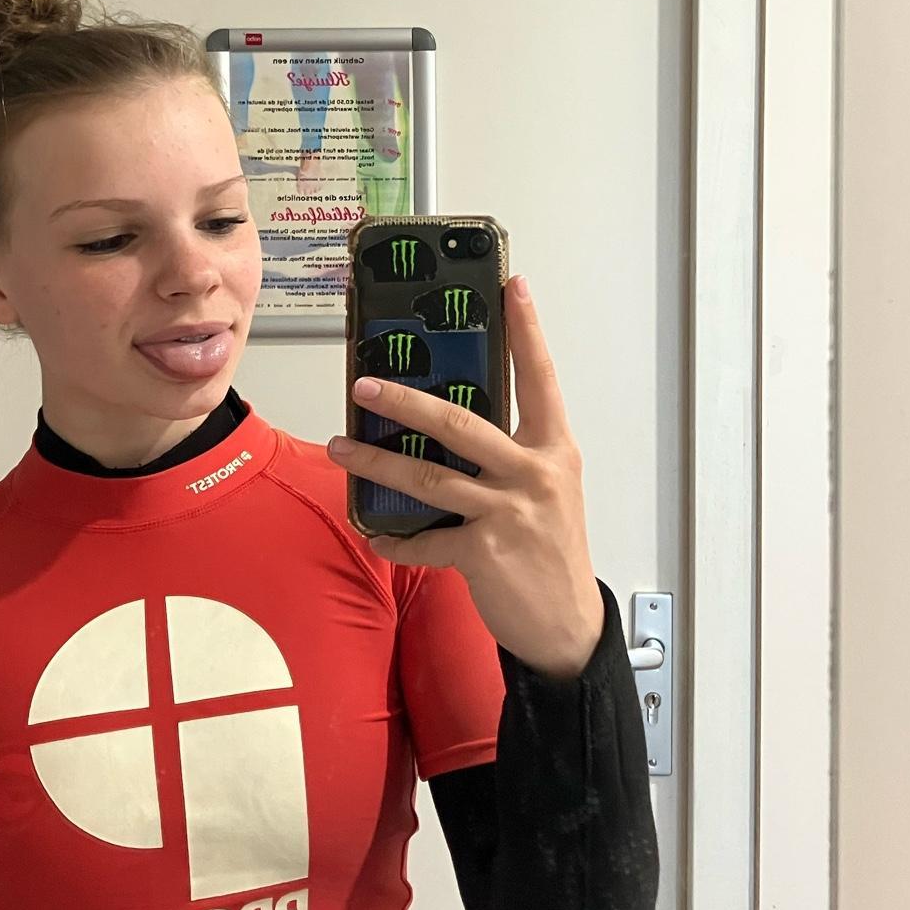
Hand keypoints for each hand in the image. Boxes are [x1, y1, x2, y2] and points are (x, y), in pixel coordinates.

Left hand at [328, 276, 603, 678]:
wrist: (566, 624)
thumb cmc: (552, 549)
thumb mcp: (548, 488)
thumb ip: (513, 452)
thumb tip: (454, 420)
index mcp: (553, 449)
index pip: (540, 378)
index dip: (527, 331)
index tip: (513, 285)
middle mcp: (533, 473)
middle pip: (461, 423)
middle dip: (406, 401)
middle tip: (365, 383)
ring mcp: (509, 513)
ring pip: (428, 478)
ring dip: (377, 463)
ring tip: (343, 447)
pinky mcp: (484, 552)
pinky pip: (424, 540)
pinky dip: (395, 539)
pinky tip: (376, 533)